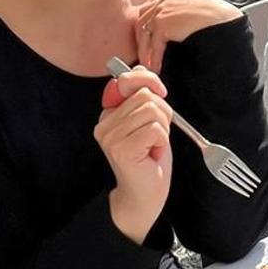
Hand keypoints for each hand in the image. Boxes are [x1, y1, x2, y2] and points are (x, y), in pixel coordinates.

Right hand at [95, 68, 172, 243]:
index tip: (161, 92)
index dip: (149, 80)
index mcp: (108, 113)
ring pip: (152, 110)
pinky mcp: (121, 149)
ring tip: (154, 145)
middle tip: (157, 136)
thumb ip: (144, 96)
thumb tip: (143, 72)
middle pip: (145, 95)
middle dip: (162, 113)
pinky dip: (162, 141)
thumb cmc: (149, 159)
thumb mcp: (148, 120)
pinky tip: (153, 154)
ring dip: (163, 129)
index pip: (126, 79)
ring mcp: (110, 137)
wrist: (143, 196)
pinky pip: (155, 129)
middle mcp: (104, 123)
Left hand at [136, 0, 242, 71]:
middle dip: (142, 44)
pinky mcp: (163, 24)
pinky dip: (155, 59)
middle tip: (145, 59)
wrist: (217, 15)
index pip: (146, 14)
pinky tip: (157, 68)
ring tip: (150, 67)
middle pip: (141, 26)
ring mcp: (160, 13)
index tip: (146, 45)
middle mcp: (161, 4)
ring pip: (145, 37)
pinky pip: (154, 45)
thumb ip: (180, 16)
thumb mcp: (190, 10)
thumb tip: (177, 30)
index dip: (144, 31)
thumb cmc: (211, 14)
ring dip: (146, 54)